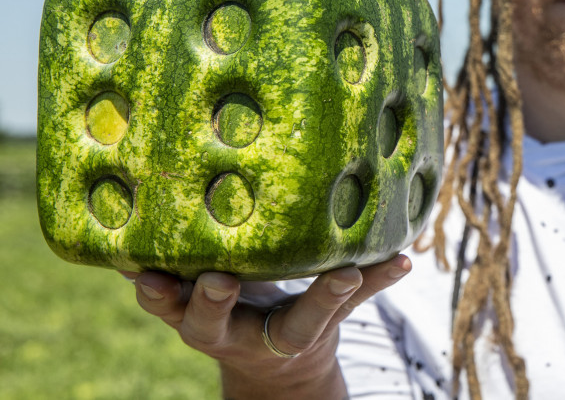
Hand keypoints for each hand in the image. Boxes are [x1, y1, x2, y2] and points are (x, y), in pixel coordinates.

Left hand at [122, 254, 410, 392]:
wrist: (262, 363)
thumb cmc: (303, 326)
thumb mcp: (334, 317)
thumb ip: (364, 286)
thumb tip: (406, 254)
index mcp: (282, 337)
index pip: (309, 318)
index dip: (328, 297)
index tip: (347, 272)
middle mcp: (233, 335)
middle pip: (218, 326)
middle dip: (215, 303)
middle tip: (220, 278)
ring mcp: (197, 323)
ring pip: (171, 312)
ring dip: (157, 292)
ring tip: (142, 271)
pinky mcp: (174, 305)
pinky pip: (150, 289)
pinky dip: (132, 268)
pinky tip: (117, 243)